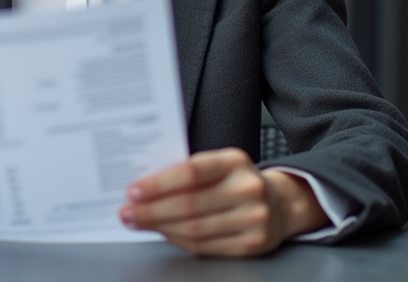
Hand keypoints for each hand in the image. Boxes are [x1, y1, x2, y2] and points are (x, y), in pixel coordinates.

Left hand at [119, 148, 327, 256]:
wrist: (280, 204)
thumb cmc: (236, 181)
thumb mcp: (218, 164)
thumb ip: (187, 172)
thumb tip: (143, 188)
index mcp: (234, 161)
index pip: (191, 172)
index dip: (159, 184)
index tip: (133, 191)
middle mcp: (248, 189)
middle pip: (189, 205)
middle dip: (151, 210)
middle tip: (127, 212)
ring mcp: (254, 219)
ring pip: (195, 229)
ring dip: (160, 228)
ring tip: (138, 222)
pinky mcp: (252, 244)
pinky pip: (205, 246)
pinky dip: (178, 240)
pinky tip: (163, 233)